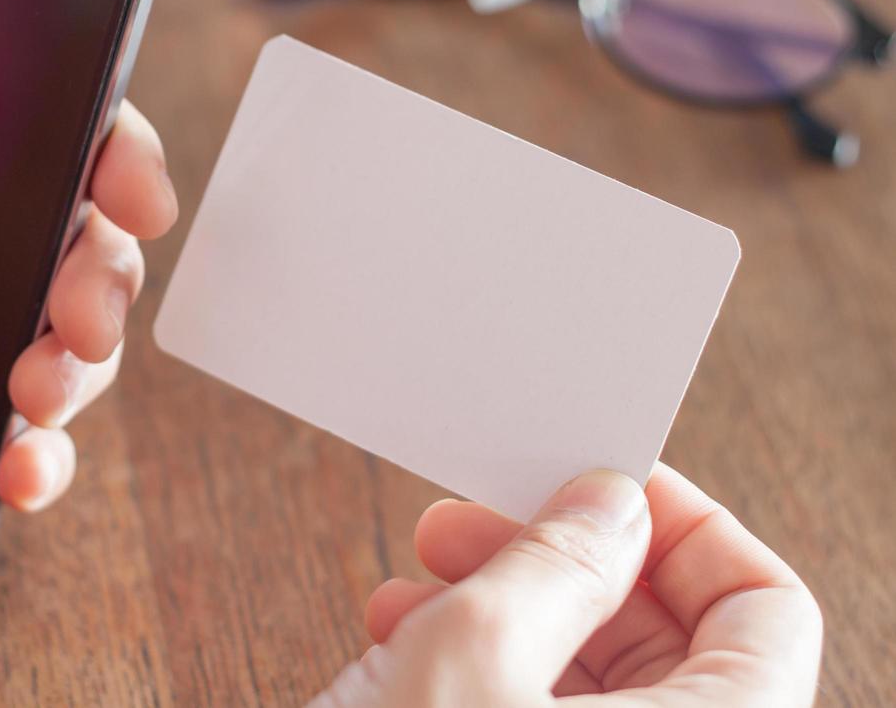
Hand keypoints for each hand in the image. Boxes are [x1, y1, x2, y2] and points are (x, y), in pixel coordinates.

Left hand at [0, 0, 176, 512]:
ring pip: (55, 339)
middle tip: (81, 311)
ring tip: (38, 395)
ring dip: (80, 369)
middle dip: (106, 275)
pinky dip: (35, 458)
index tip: (137, 187)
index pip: (37, 126)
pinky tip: (19, 470)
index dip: (111, 149)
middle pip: (72, 238)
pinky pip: (0, 436)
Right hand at [313, 465, 821, 706]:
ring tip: (419, 578)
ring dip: (508, 611)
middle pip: (672, 645)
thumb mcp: (472, 651)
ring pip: (594, 689)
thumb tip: (610, 502)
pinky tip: (403, 639)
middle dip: (566, 563)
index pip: (763, 607)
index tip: (603, 478)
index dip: (683, 525)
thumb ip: (557, 559)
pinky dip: (483, 674)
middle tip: (480, 517)